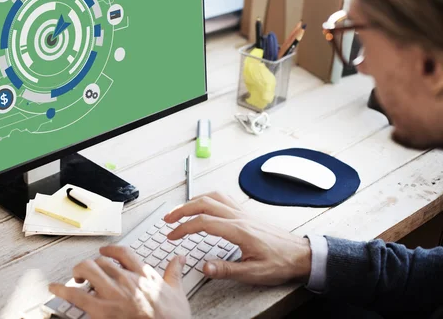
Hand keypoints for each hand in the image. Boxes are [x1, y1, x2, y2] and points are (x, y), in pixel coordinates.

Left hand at [49, 245, 190, 318]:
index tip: (105, 251)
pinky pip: (76, 295)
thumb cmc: (172, 318)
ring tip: (75, 278)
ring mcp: (113, 294)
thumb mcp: (177, 292)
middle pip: (101, 261)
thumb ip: (174, 273)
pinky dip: (62, 290)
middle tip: (88, 272)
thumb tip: (179, 258)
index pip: (123, 252)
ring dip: (78, 272)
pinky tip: (54, 289)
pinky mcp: (102, 310)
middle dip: (92, 264)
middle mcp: (126, 279)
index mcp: (143, 274)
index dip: (110, 249)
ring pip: (88, 270)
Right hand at [163, 192, 310, 285]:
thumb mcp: (254, 272)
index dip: (183, 228)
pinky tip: (204, 204)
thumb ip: (227, 269)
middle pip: (204, 203)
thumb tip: (204, 266)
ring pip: (213, 197)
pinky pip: (223, 198)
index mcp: (238, 230)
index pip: (203, 222)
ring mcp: (243, 212)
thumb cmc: (280, 262)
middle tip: (168, 219)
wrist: (301, 254)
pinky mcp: (247, 213)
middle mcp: (239, 217)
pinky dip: (208, 198)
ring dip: (193, 201)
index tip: (172, 235)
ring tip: (181, 210)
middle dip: (182, 209)